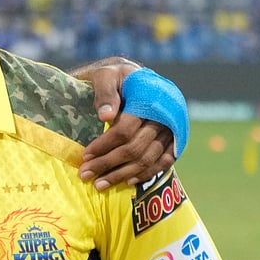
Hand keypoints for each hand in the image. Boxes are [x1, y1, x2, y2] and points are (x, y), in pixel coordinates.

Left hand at [71, 57, 176, 189]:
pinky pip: (164, 161)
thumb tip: (106, 116)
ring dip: (123, 174)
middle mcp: (163, 116)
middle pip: (135, 148)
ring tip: (100, 184)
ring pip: (148, 158)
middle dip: (108, 163)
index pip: (125, 129)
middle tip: (86, 174)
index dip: (104, 144)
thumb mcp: (105, 75)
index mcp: (147, 98)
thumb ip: (104, 92)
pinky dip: (147, 172)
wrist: (135, 77)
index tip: (85, 155)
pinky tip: (128, 180)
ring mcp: (171, 129)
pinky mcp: (175, 138)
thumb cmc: (115, 75)